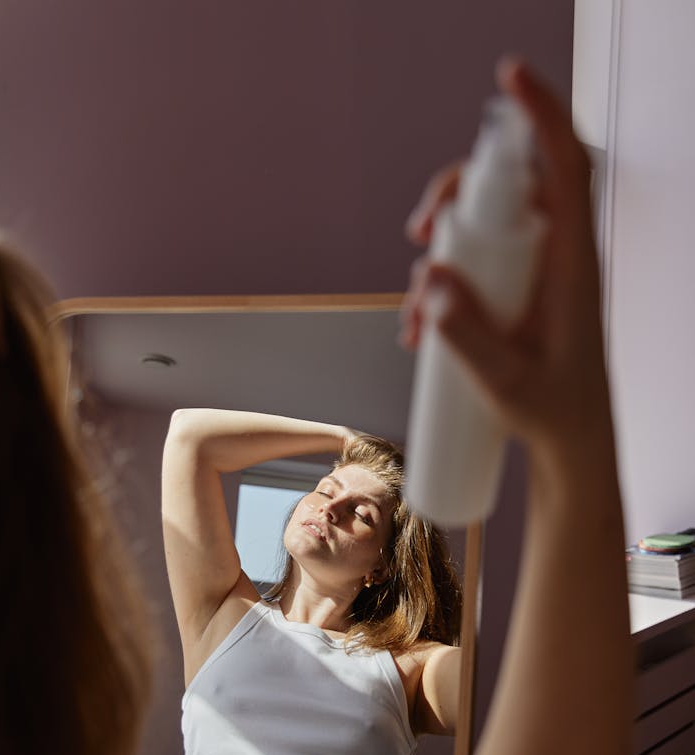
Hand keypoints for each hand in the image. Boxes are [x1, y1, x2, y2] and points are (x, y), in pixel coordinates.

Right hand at [400, 59, 610, 471]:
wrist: (568, 444)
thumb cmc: (555, 414)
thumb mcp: (509, 384)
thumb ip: (469, 337)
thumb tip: (430, 282)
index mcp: (574, 264)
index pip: (567, 166)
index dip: (542, 113)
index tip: (509, 75)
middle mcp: (556, 258)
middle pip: (510, 189)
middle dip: (457, 194)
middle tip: (421, 231)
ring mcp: (534, 277)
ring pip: (485, 230)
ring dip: (441, 253)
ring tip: (414, 315)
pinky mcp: (515, 298)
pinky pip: (476, 269)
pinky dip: (442, 287)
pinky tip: (420, 328)